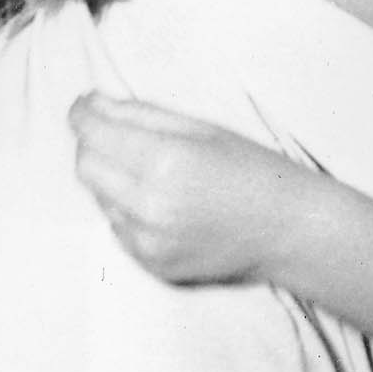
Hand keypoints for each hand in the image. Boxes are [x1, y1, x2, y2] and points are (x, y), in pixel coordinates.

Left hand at [70, 93, 303, 284]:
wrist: (291, 232)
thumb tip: (89, 104)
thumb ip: (140, 115)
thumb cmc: (254, 170)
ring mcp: (149, 243)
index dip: (81, 114)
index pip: (92, 133)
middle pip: (85, 167)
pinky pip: (119, 231)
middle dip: (94, 146)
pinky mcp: (153, 266)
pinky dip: (131, 214)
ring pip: (100, 200)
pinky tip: (168, 208)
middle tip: (121, 138)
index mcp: (165, 162)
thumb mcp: (202, 128)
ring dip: (114, 182)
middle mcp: (150, 207)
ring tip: (159, 177)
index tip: (83, 106)